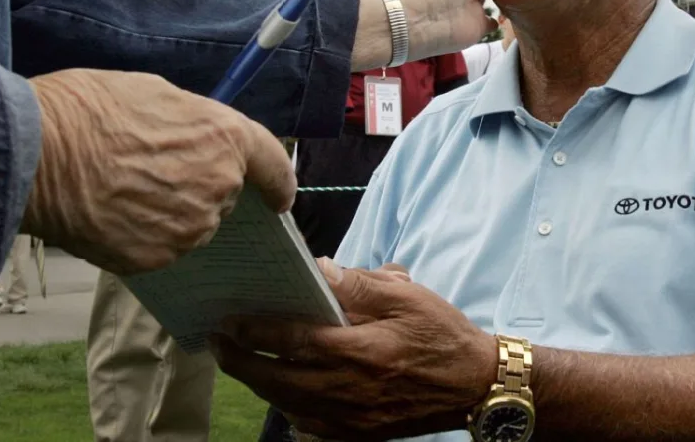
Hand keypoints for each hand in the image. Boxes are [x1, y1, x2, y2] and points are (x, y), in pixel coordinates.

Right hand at [21, 69, 295, 274]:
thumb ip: (192, 122)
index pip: (274, 166)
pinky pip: (161, 249)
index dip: (279, 182)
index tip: (280, 196)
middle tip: (152, 168)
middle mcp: (218, 188)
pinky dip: (143, 236)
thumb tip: (198, 137)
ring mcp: (189, 229)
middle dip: (199, 186)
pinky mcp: (157, 259)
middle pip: (224, 196)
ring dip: (170, 213)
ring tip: (124, 190)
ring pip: (192, 225)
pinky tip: (112, 214)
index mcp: (225, 139)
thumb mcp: (153, 92)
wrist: (35, 155)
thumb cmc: (86, 111)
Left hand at [213, 258, 497, 440]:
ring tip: (240, 362)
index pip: (290, 342)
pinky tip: (281, 391)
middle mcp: (349, 390)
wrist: (477, 385)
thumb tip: (319, 270)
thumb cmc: (442, 334)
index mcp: (360, 351)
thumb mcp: (407, 296)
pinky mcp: (358, 433)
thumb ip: (359, 285)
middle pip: (277, 380)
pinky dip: (288, 407)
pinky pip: (309, 426)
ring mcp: (351, 418)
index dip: (253, 333)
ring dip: (260, 384)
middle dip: (241, 362)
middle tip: (217, 342)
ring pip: (288, 405)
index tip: (227, 320)